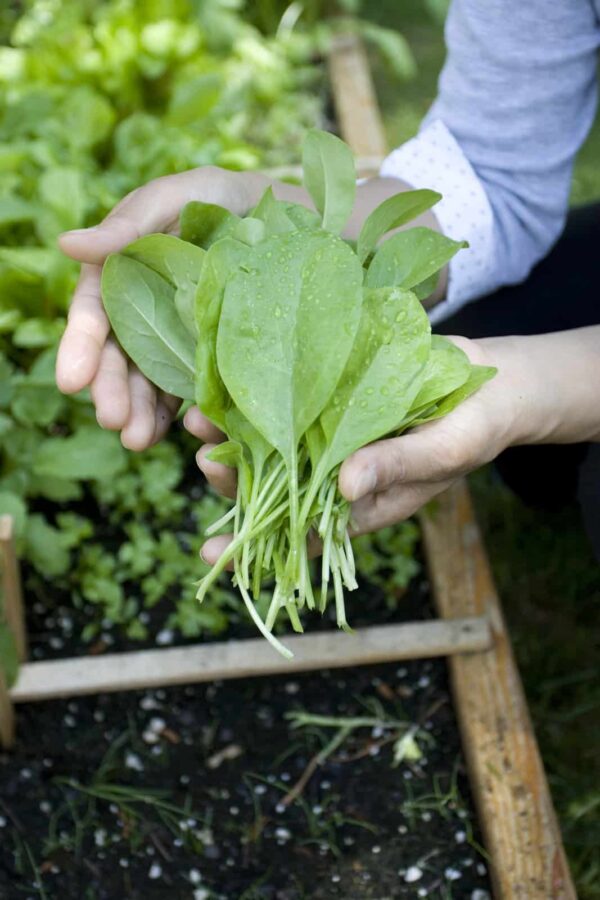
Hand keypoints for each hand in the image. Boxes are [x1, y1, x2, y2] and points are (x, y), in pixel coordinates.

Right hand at [56, 166, 270, 448]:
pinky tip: (185, 433)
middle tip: (112, 420)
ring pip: (151, 384)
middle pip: (121, 360)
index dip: (82, 348)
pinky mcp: (211, 359)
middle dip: (112, 392)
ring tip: (138, 440)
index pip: (96, 317)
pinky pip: (194, 392)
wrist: (286, 219)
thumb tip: (66, 245)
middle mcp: (146, 314)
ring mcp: (178, 340)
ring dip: (140, 414)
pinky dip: (185, 414)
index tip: (71, 380)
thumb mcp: (179, 197)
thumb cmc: (222, 199)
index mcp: (124, 277)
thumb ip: (129, 222)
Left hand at [186, 335, 529, 563]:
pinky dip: (259, 397)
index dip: (255, 547)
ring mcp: (329, 436)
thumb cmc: (473, 429)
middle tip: (202, 458)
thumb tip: (344, 486)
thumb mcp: (442, 451)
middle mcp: (334, 474)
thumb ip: (396, 467)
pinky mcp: (330, 399)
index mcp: (358, 504)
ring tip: (199, 419)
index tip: (211, 553)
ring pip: (271, 444)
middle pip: (273, 487)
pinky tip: (228, 382)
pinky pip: (288, 403)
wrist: (487, 382)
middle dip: (232, 477)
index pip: (300, 535)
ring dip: (234, 435)